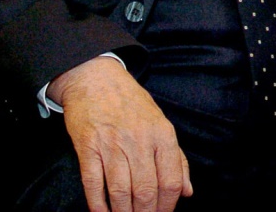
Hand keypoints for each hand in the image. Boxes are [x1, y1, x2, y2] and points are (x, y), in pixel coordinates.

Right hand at [48, 56, 192, 211]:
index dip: (167, 208)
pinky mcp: (87, 145)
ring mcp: (111, 143)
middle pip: (146, 192)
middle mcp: (138, 139)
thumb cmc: (130, 102)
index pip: (170, 182)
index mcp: (161, 133)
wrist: (95, 76)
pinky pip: (93, 183)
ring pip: (120, 193)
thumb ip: (176, 158)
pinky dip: (98, 205)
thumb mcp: (160, 122)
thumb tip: (187, 192)